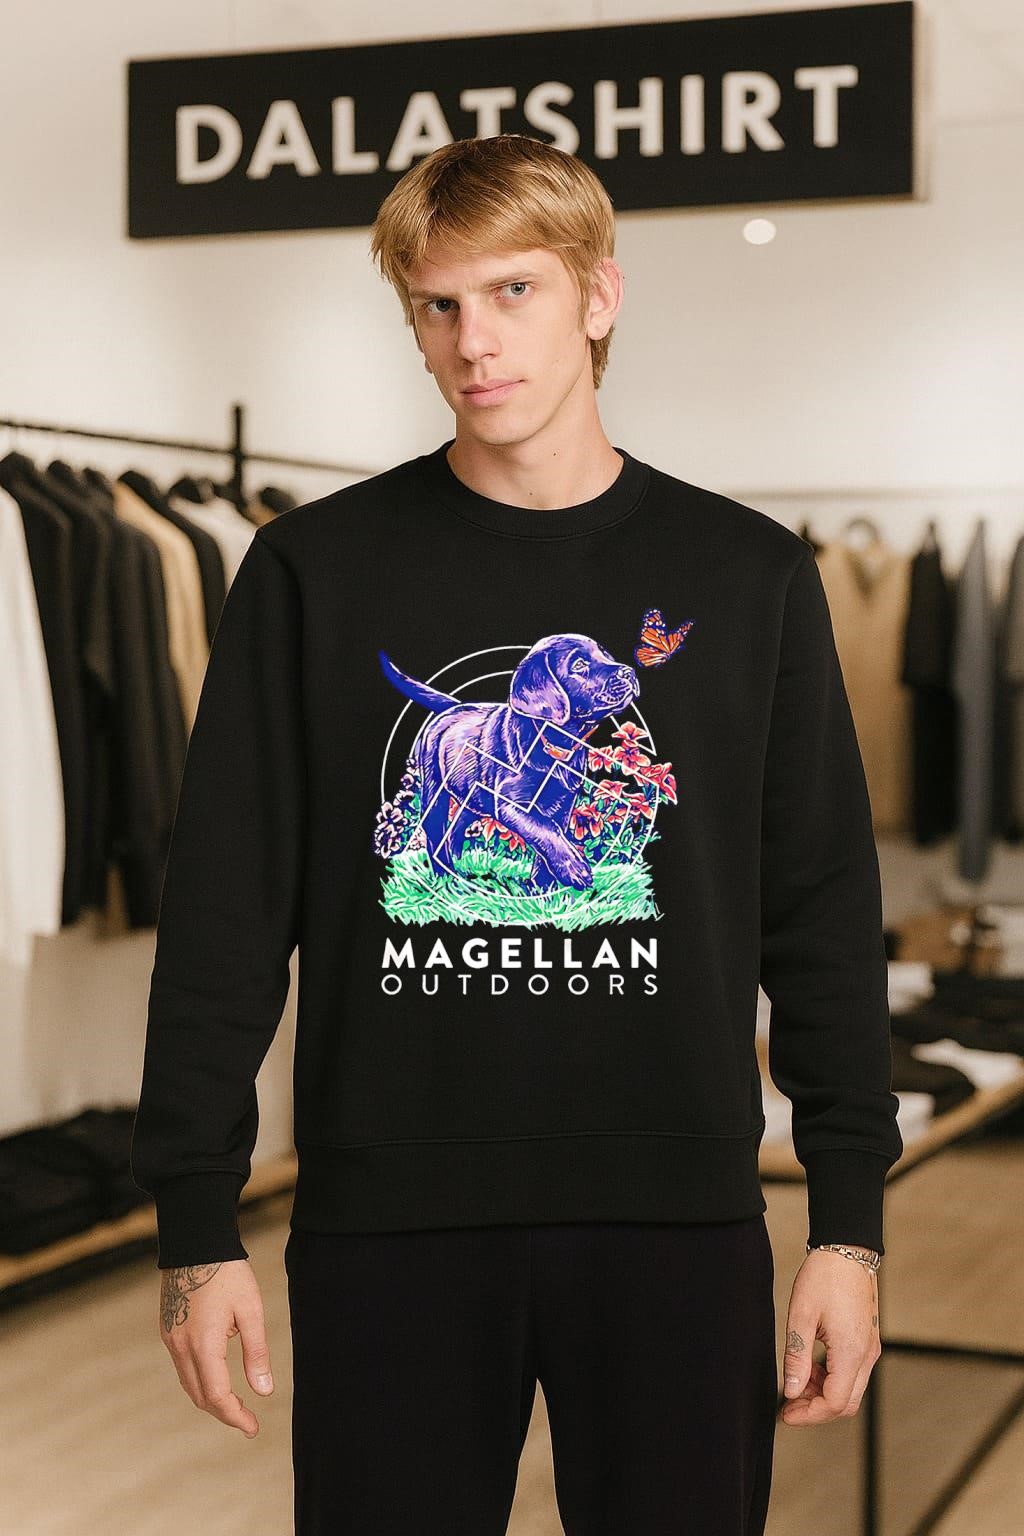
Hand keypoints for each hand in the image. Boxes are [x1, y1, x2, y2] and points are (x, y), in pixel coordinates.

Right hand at [158, 1259, 274, 1436]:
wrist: (195, 1242)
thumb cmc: (228, 1272)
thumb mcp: (251, 1310)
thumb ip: (256, 1352)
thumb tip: (264, 1392)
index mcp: (203, 1344)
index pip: (217, 1396)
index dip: (235, 1417)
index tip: (253, 1428)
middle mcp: (181, 1347)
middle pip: (200, 1396)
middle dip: (224, 1412)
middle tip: (248, 1421)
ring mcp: (171, 1339)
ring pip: (188, 1383)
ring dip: (210, 1398)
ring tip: (235, 1404)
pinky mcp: (168, 1329)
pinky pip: (182, 1366)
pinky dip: (199, 1380)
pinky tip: (216, 1377)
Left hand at [779, 1248, 880, 1425]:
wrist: (847, 1249)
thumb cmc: (823, 1277)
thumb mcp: (801, 1316)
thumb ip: (797, 1357)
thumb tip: (792, 1393)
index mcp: (851, 1351)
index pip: (835, 1403)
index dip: (809, 1415)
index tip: (785, 1413)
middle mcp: (867, 1355)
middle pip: (846, 1403)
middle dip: (816, 1409)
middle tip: (788, 1405)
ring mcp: (871, 1348)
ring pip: (850, 1390)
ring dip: (823, 1393)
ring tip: (796, 1381)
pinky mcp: (868, 1341)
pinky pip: (853, 1373)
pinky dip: (832, 1379)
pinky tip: (812, 1366)